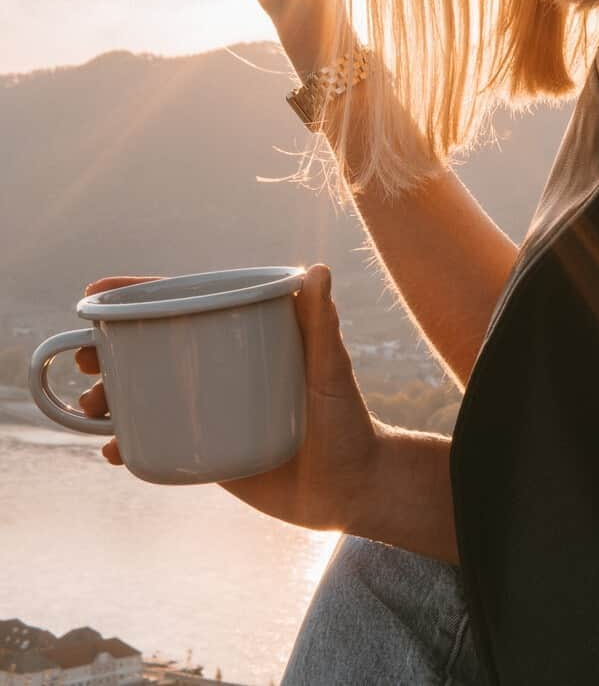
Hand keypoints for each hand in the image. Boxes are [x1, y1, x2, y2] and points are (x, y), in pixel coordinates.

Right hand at [76, 265, 387, 532]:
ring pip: (149, 394)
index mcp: (248, 335)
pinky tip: (113, 448)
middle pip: (156, 347)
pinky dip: (130, 441)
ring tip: (93, 406)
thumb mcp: (332, 372)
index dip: (141, 295)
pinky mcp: (208, 451)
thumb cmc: (350, 420)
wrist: (354, 489)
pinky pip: (159, 440)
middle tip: (84, 360)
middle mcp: (224, 367)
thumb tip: (318, 269)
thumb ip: (323, 326)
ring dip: (112, 395)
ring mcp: (212, 410)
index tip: (97, 291)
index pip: (190, 304)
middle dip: (112, 348)